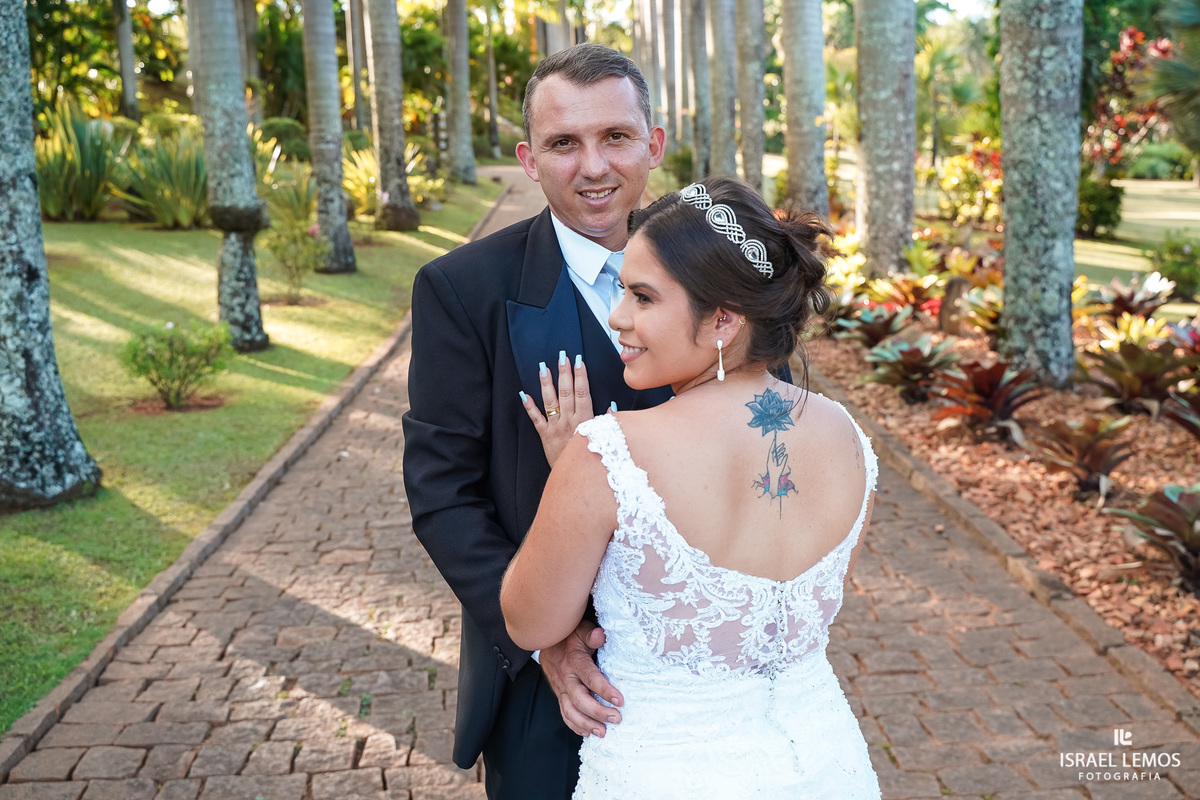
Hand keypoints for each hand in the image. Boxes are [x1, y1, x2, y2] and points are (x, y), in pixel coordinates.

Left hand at [520, 351, 595, 466]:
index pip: (583, 393)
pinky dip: (530, 407)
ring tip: (543, 368)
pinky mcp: (544, 435)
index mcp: (585, 420)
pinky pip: (536, 419)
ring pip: (550, 402)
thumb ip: (606, 421)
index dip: (580, 376)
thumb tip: (612, 406)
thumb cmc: (591, 457)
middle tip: (562, 356)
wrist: (577, 477)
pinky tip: (524, 394)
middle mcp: (569, 420)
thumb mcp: (603, 439)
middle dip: (564, 373)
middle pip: (566, 392)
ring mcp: (555, 427)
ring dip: (546, 384)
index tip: (578, 361)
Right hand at [538, 620, 622, 737]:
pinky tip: (587, 732)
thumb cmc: (569, 635)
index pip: (590, 678)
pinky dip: (575, 725)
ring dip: (586, 724)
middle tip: (616, 719)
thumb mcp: (580, 629)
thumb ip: (591, 634)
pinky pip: (564, 713)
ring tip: (603, 733)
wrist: (545, 639)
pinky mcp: (559, 695)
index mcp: (574, 661)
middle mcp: (565, 677)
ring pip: (570, 711)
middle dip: (598, 712)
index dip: (605, 690)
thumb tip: (600, 636)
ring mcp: (560, 688)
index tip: (620, 701)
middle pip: (580, 700)